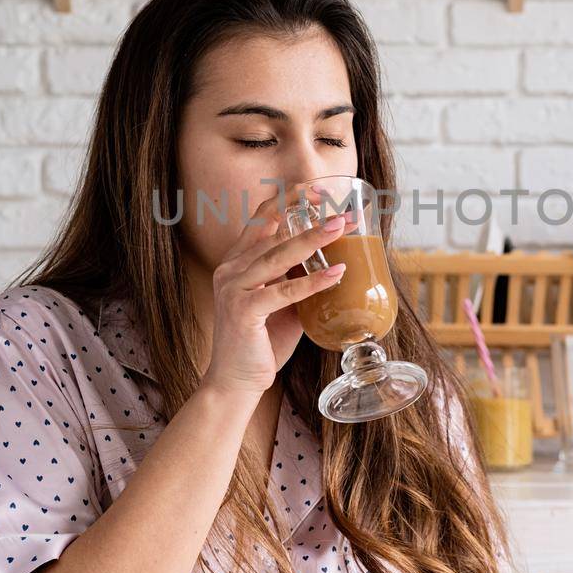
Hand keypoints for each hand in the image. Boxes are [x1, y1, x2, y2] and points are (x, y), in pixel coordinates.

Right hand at [202, 184, 347, 399]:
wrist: (236, 383)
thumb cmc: (260, 343)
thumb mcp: (283, 305)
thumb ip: (298, 281)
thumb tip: (333, 264)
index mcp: (237, 262)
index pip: (260, 219)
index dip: (287, 200)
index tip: (316, 189)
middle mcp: (231, 269)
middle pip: (272, 230)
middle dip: (308, 214)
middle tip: (339, 207)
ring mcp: (234, 289)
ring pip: (277, 255)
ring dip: (313, 238)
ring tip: (341, 227)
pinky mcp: (243, 311)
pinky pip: (283, 291)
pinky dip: (312, 281)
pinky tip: (337, 273)